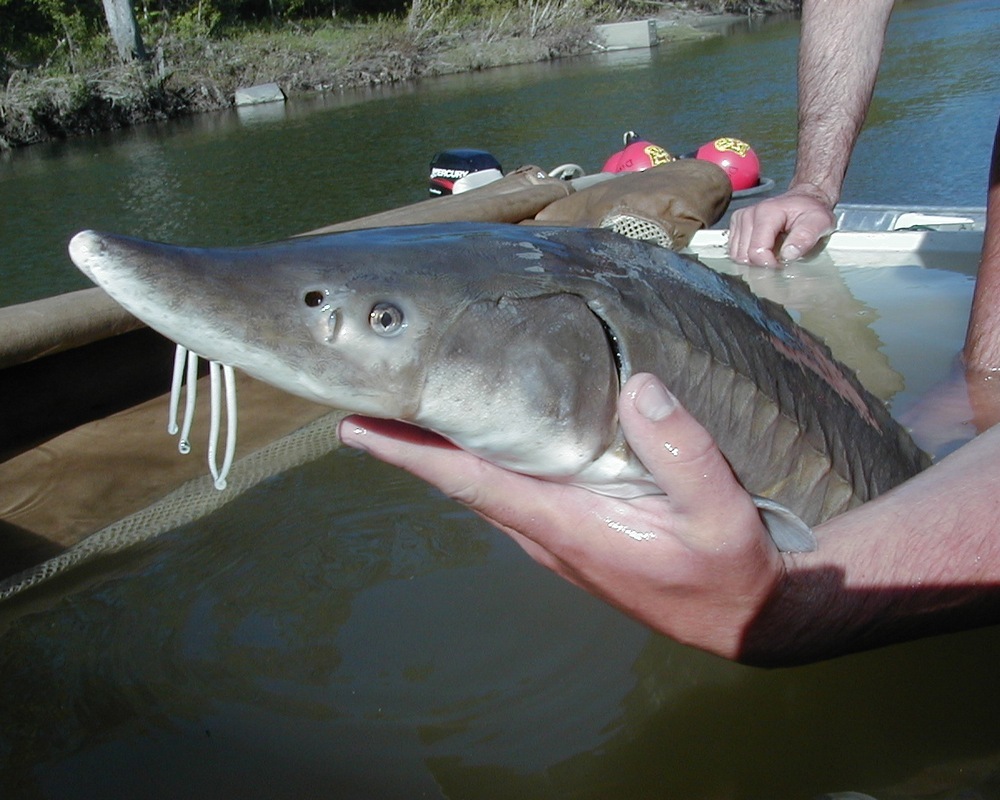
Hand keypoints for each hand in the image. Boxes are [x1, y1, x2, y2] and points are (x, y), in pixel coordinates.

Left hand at [338, 373, 785, 659]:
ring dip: (443, 450)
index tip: (357, 426)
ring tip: (413, 404)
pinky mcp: (574, 533)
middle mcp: (547, 532)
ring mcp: (557, 536)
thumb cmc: (732, 570)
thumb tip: (639, 387)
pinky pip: (512, 490)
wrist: (750, 616)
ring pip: (485, 485)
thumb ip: (682, 452)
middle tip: (373, 392)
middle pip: (463, 479)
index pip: (471, 481)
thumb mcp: (720, 514)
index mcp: (567, 524)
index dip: (410, 453)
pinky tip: (486, 432)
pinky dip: (482, 460)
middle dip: (413, 442)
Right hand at [728, 187, 836, 266]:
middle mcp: (748, 214)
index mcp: (766, 212)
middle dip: (761, 264)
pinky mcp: (736, 225)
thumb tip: (788, 255)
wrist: (804, 200)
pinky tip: (763, 249)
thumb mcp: (820, 223)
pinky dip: (748, 255)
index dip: (770, 264)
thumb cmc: (811, 212)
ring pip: (736, 255)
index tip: (784, 264)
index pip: (756, 251)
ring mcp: (740, 219)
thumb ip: (805, 238)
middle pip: (744, 256)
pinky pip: (734, 250)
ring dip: (754, 261)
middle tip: (779, 260)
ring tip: (772, 253)